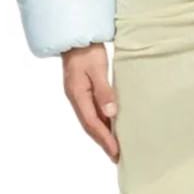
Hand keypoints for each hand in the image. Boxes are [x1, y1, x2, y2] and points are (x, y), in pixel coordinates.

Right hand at [62, 42, 119, 162]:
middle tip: (117, 156)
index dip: (104, 139)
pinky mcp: (83, 89)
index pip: (92, 123)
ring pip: (91, 119)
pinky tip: (110, 124)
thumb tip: (110, 114)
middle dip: (103, 141)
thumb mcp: (97, 69)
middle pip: (90, 125)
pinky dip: (101, 120)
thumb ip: (103, 91)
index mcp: (78, 95)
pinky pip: (92, 110)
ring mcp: (78, 94)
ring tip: (115, 145)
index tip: (115, 151)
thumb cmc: (87, 51)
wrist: (77, 37)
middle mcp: (76, 98)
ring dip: (102, 133)